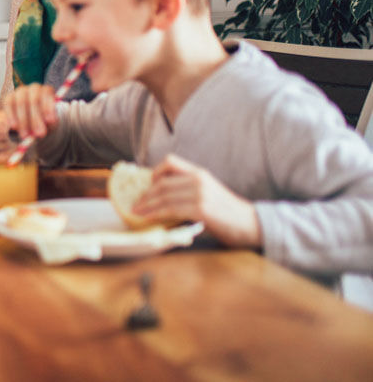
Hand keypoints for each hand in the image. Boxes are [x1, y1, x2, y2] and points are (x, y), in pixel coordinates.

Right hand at [1, 84, 58, 139]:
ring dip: (24, 120)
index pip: (47, 94)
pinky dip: (11, 116)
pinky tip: (14, 127)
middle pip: (34, 100)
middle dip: (36, 118)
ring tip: (26, 135)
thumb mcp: (50, 121)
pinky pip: (9, 105)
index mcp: (46, 90)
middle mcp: (33, 88)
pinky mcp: (9, 98)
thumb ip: (50, 121)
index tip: (50, 121)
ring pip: (21, 103)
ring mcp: (20, 91)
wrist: (31, 120)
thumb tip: (47, 123)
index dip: (48, 107)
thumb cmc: (44, 119)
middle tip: (39, 134)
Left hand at [133, 154, 262, 248]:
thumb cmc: (230, 214)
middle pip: (162, 182)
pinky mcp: (201, 208)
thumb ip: (189, 191)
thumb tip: (163, 198)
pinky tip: (148, 218)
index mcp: (200, 173)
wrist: (253, 225)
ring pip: (163, 195)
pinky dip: (155, 213)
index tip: (145, 185)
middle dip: (145, 193)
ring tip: (136, 211)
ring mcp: (200, 193)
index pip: (171, 162)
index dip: (154, 172)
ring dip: (146, 204)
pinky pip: (170, 209)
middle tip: (134, 202)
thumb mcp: (209, 194)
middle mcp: (198, 179)